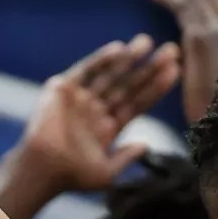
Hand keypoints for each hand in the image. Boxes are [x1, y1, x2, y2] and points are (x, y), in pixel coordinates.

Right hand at [6, 37, 179, 196]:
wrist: (42, 170)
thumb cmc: (72, 176)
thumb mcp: (107, 173)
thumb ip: (126, 157)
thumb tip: (146, 145)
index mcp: (109, 127)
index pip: (138, 103)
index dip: (156, 87)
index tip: (175, 70)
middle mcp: (97, 109)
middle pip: (129, 85)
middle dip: (149, 68)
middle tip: (171, 50)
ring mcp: (81, 97)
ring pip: (110, 74)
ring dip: (128, 58)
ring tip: (146, 42)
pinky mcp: (63, 87)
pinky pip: (86, 70)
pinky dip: (101, 59)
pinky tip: (119, 49)